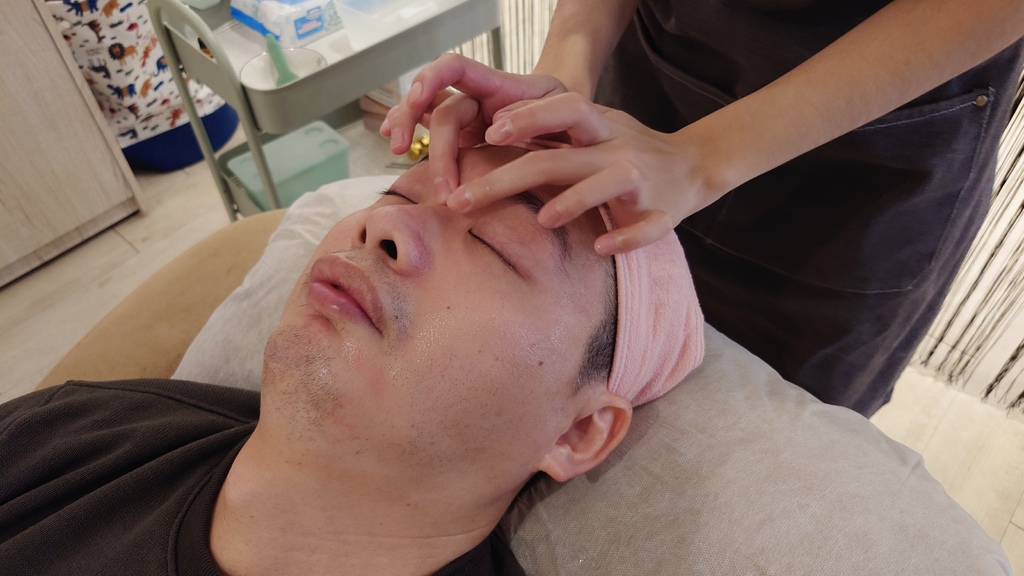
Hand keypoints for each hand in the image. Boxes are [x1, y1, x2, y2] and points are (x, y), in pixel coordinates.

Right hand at [380, 53, 566, 197]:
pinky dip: (408, 131)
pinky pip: (427, 130)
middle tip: (441, 188)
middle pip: (441, 112)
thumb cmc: (566, 116)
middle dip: (436, 148)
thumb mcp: (563, 110)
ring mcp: (464, 120)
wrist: (571, 129)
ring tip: (399, 152)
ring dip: (412, 134)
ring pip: (426, 119)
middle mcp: (474, 100)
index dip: (431, 77)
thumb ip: (535, 113)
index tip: (418, 99)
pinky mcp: (461, 140)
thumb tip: (496, 126)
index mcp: (495, 86)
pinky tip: (394, 140)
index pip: (455, 67)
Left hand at [447, 92, 724, 254]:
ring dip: (575, 202)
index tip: (489, 133)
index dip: (527, 118)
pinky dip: (625, 237)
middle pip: (556, 160)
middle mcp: (616, 149)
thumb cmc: (625, 149)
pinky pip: (646, 227)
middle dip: (505, 180)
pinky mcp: (662, 214)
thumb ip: (549, 129)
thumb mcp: (592, 131)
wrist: (694, 167)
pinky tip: (602, 247)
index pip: (561, 109)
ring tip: (543, 220)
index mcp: (597, 127)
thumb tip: (490, 123)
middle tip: (461, 201)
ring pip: (607, 184)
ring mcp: (640, 181)